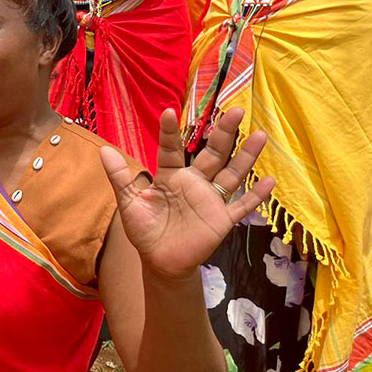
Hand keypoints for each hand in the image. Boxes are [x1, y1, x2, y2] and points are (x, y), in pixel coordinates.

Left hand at [101, 108, 274, 282]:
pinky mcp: (221, 220)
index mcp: (170, 176)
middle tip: (236, 110)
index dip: (169, 132)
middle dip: (223, 133)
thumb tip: (103, 150)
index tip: (168, 112)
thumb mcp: (129, 203)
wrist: (159, 262)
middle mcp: (194, 183)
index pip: (171, 149)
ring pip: (232, 174)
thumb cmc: (145, 230)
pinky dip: (255, 196)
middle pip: (212, 153)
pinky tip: (269, 180)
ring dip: (246, 156)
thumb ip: (120, 177)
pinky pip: (242, 206)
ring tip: (260, 135)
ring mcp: (210, 200)